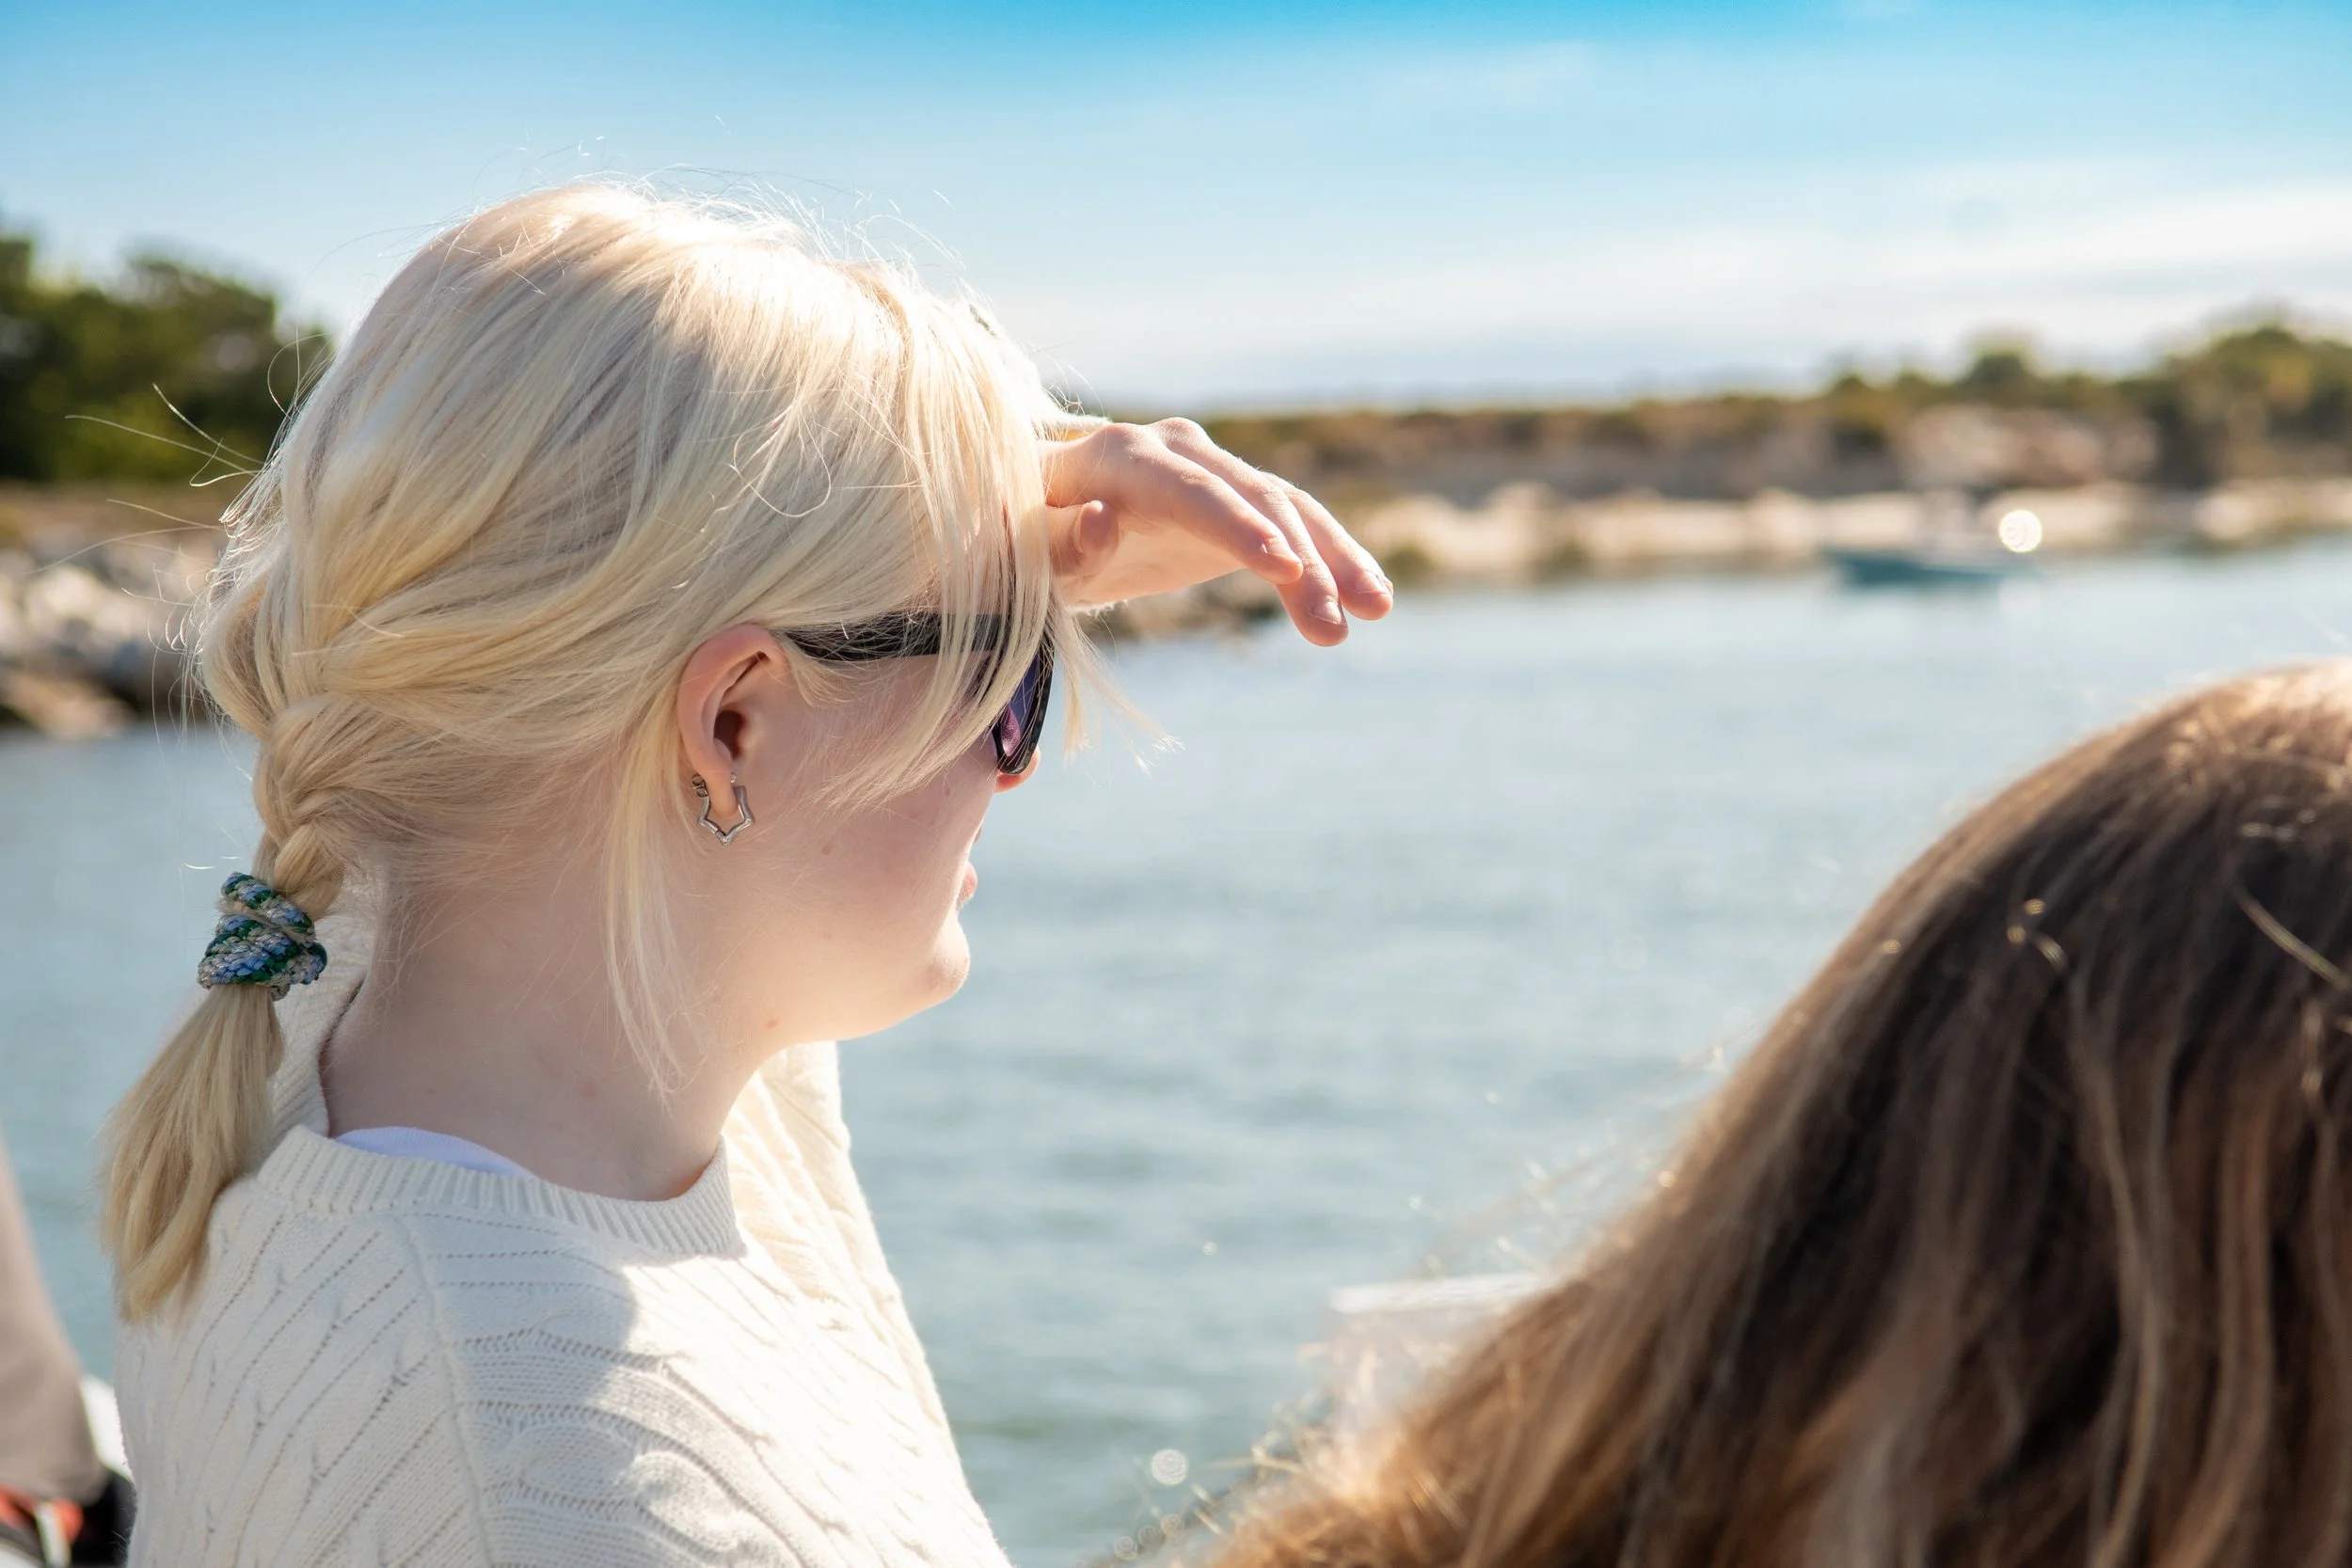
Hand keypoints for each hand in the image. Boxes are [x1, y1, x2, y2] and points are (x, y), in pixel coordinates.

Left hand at [1042, 419, 1392, 645]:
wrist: (1028, 519)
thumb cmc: (1015, 540)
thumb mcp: (1020, 555)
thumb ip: (1054, 540)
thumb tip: (1103, 517)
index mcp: (1112, 456)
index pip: (1183, 489)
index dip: (1235, 526)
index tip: (1282, 568)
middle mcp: (1172, 449)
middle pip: (1248, 498)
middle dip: (1299, 559)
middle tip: (1333, 625)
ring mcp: (1209, 471)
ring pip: (1285, 507)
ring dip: (1332, 559)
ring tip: (1373, 612)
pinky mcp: (1234, 503)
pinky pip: (1294, 526)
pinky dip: (1332, 559)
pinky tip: (1373, 602)